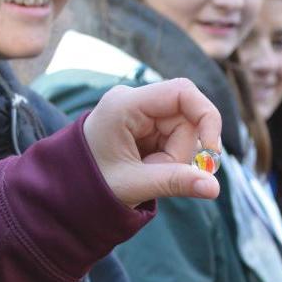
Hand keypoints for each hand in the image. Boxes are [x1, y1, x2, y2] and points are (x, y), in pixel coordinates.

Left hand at [83, 78, 222, 207]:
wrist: (67, 189)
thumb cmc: (90, 184)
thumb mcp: (133, 184)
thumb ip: (174, 182)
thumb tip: (214, 187)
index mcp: (125, 104)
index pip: (182, 92)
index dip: (206, 117)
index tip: (212, 151)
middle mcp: (135, 101)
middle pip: (186, 119)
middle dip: (182, 152)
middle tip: (158, 174)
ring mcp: (141, 112)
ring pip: (184, 132)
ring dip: (175, 159)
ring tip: (146, 173)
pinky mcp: (147, 125)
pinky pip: (175, 140)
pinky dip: (170, 159)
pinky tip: (149, 168)